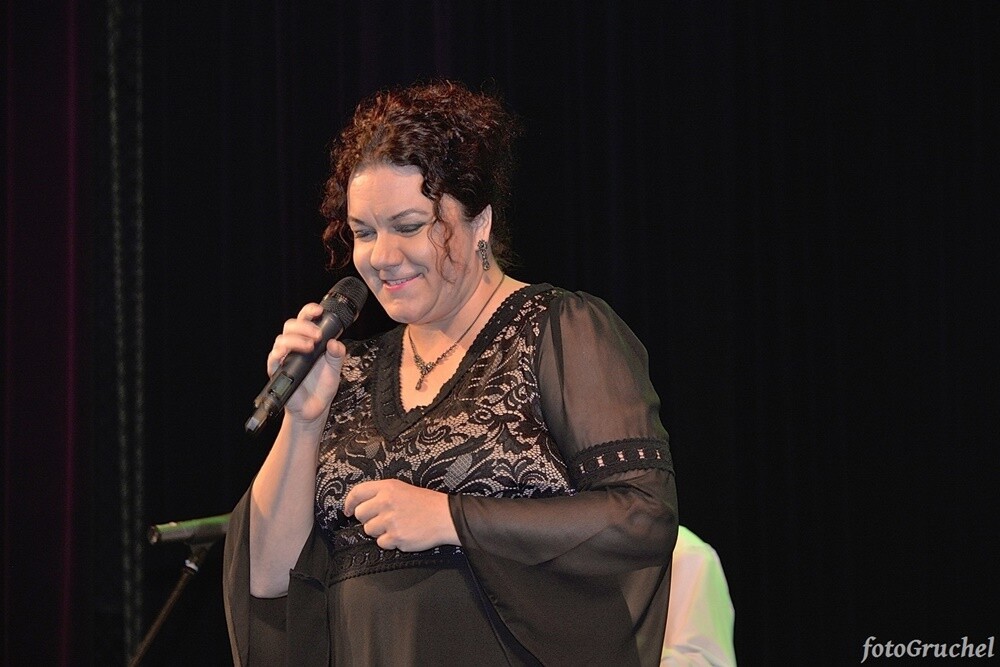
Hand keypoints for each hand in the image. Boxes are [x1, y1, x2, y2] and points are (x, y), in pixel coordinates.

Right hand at [267, 302, 345, 423]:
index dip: (310, 311)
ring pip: (282, 339)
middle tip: (318, 334)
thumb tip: (335, 342)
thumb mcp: (335, 369)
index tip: (319, 310)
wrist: (314, 408)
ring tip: (311, 346)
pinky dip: (281, 353)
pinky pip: (273, 357)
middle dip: (304, 325)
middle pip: (291, 325)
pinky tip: (291, 355)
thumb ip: (337, 354)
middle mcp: (294, 346)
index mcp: (308, 341)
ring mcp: (284, 357)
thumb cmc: (322, 387)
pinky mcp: (277, 370)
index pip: (305, 320)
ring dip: (296, 339)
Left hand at [344, 479, 459, 550]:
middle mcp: (386, 502)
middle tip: (382, 519)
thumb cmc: (425, 503)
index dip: (349, 502)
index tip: (347, 510)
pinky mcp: (396, 537)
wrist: (445, 516)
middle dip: (367, 519)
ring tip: (396, 526)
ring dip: (379, 531)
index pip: (357, 493)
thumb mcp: (402, 489)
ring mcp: (390, 520)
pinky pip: (381, 543)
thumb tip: (359, 506)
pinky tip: (402, 534)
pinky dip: (389, 542)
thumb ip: (381, 494)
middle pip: (360, 514)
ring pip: (369, 530)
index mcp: (387, 487)